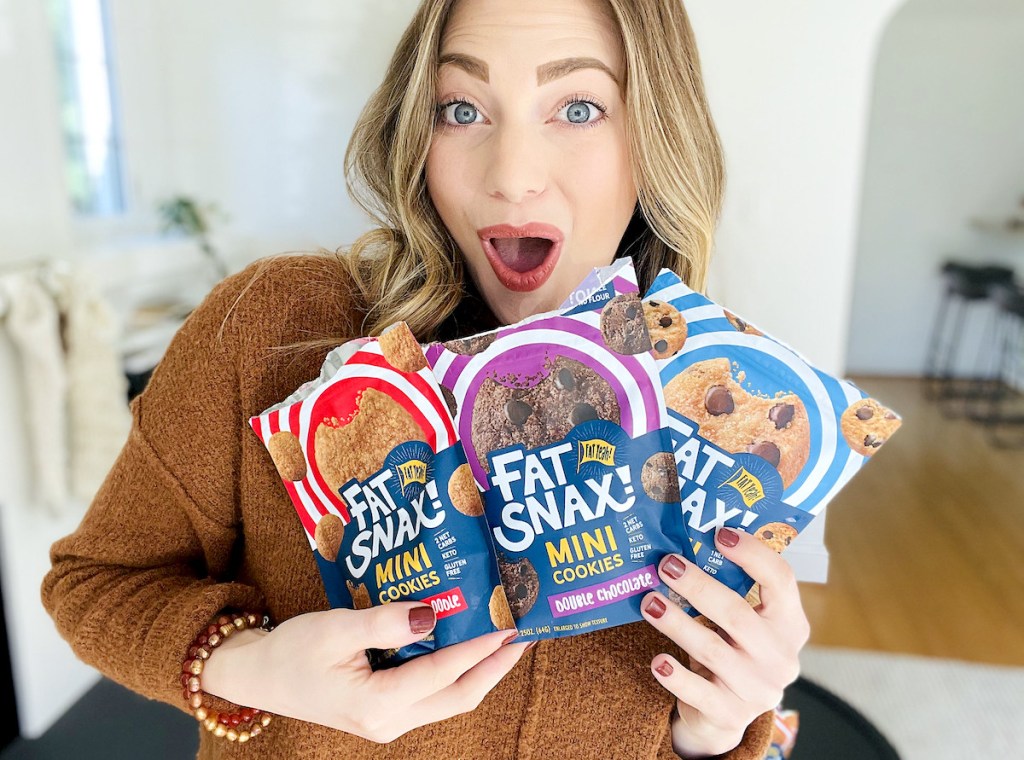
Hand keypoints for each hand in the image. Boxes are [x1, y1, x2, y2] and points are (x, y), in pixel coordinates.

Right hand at [202, 603, 526, 742]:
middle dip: (495, 666)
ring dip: (480, 670)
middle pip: (459, 696)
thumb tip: (432, 613)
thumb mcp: (335, 628)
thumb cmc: (291, 652)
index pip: (442, 673)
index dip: (479, 648)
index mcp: (377, 704)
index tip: (509, 625)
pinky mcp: (387, 711)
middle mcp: (390, 721)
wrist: (258, 675)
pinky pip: (433, 693)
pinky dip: (456, 671)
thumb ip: (385, 622)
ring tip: (505, 638)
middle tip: (524, 634)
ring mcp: (389, 720)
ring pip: (450, 698)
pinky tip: (465, 644)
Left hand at [641, 527, 808, 757]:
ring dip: (676, 623)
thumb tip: (683, 541)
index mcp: (790, 623)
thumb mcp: (742, 620)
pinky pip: (698, 692)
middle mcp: (780, 657)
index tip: (720, 534)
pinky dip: (676, 676)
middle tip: (666, 564)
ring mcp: (757, 688)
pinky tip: (658, 661)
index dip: (753, 554)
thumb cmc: (732, 649)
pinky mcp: (730, 714)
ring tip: (649, 601)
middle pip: (737, 614)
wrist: (726, 711)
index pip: (781, 580)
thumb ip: (728, 588)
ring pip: (711, 650)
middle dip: (698, 586)